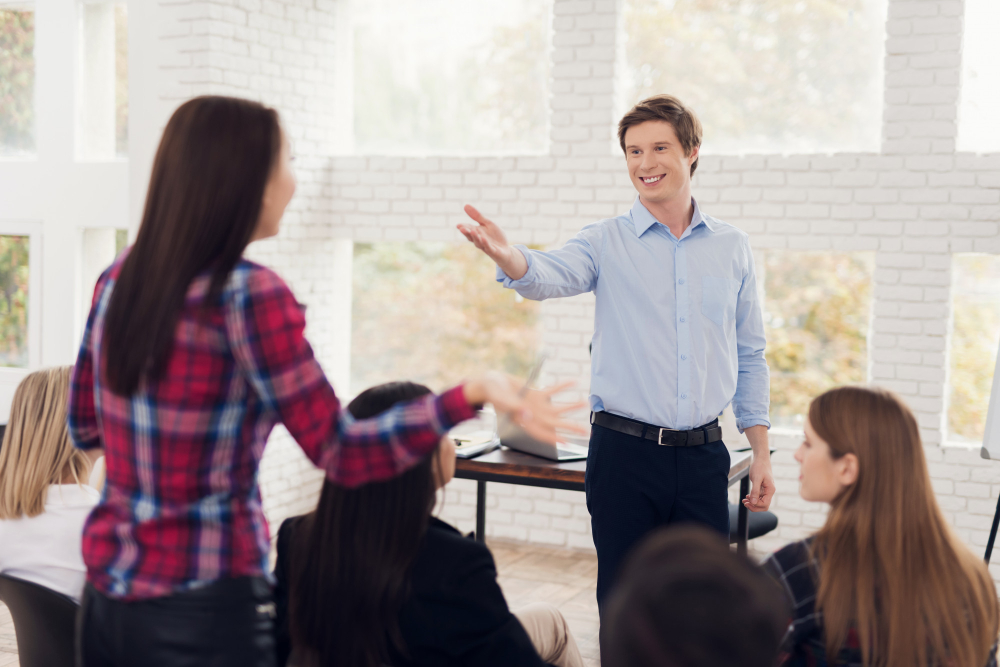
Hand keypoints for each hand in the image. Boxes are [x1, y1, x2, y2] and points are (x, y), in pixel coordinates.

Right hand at [457, 205, 527, 279]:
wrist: (505, 250)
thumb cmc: (495, 236)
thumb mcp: (488, 223)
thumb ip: (477, 216)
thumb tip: (465, 205)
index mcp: (476, 233)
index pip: (468, 229)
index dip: (463, 227)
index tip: (458, 225)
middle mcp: (479, 240)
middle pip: (471, 236)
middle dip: (467, 232)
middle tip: (461, 228)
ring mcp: (485, 246)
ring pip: (478, 242)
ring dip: (475, 237)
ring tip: (473, 231)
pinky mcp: (493, 251)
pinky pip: (488, 247)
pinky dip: (486, 243)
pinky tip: (483, 238)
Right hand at [463, 372, 587, 443]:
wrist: (490, 382)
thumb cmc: (492, 392)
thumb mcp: (501, 398)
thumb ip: (513, 407)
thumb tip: (527, 415)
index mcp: (522, 421)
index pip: (540, 433)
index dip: (553, 438)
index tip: (567, 441)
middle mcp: (532, 416)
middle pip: (554, 424)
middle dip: (569, 428)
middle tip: (585, 431)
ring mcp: (536, 406)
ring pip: (556, 409)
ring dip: (570, 407)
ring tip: (584, 403)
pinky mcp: (536, 394)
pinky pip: (552, 390)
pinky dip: (563, 386)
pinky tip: (574, 382)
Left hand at [742, 455, 774, 511]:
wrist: (760, 458)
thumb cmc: (759, 466)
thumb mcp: (756, 478)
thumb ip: (755, 491)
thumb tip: (753, 502)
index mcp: (770, 490)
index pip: (765, 504)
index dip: (756, 505)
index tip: (748, 501)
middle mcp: (770, 491)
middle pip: (764, 505)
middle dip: (754, 506)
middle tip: (745, 503)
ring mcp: (766, 490)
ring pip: (761, 502)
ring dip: (753, 503)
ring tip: (744, 501)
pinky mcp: (762, 488)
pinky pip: (759, 497)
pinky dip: (753, 498)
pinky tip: (747, 496)